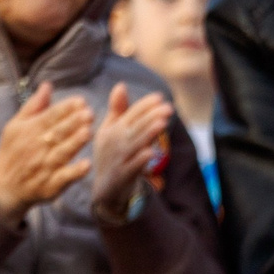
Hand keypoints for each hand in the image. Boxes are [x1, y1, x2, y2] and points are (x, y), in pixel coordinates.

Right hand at [0, 82, 93, 222]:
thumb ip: (34, 106)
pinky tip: (87, 165)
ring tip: (88, 132)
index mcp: (30, 131)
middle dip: (72, 123)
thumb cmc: (12, 152)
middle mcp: (37, 148)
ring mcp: (44, 167)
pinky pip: (63, 178)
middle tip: (89, 113)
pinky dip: (74, 172)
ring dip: (75, 143)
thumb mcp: (16, 126)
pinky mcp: (50, 186)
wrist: (2, 187)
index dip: (65, 109)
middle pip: (57, 133)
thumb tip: (48, 85)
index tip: (81, 101)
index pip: (49, 117)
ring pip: (61, 153)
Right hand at [88, 83, 176, 224]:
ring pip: (135, 145)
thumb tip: (121, 85)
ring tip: (162, 123)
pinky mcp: (122, 176)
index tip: (160, 96)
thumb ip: (118, 110)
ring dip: (148, 133)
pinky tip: (152, 153)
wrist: (104, 189)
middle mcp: (114, 143)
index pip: (130, 114)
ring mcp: (118, 159)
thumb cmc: (111, 155)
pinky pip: (132, 168)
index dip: (144, 105)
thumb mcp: (110, 131)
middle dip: (150, 117)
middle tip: (168, 108)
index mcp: (112, 130)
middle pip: (135, 127)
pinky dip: (141, 161)